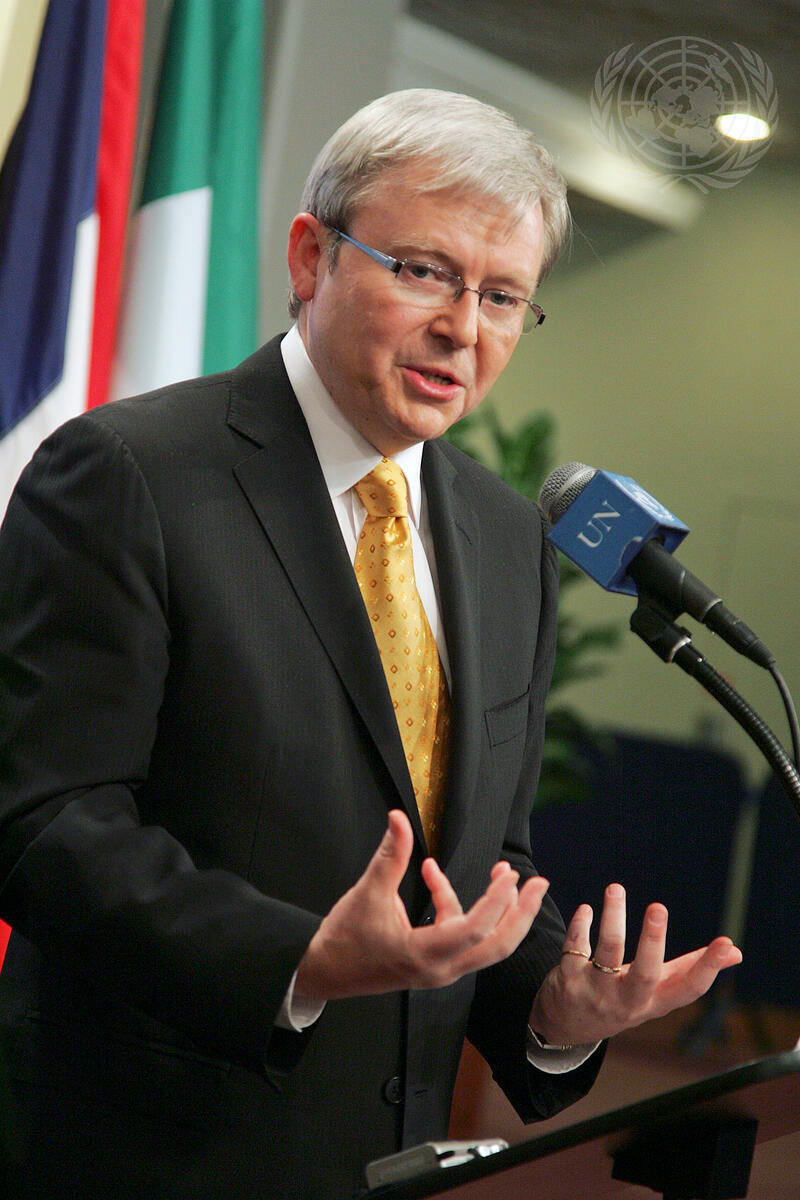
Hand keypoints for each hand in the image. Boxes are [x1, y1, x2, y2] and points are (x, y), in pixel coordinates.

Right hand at [294, 809, 549, 1001]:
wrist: (323, 972)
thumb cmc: (344, 937)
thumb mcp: (367, 893)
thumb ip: (390, 855)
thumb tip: (398, 816)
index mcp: (424, 955)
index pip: (474, 929)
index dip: (496, 900)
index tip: (511, 874)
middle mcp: (440, 969)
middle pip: (496, 945)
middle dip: (520, 913)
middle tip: (539, 883)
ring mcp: (439, 969)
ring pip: (483, 942)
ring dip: (496, 909)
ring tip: (503, 871)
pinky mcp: (434, 963)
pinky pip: (459, 934)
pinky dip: (454, 906)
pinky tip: (431, 876)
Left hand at [529, 883, 741, 1046]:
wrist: (569, 1026)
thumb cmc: (624, 998)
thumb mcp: (658, 992)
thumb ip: (691, 969)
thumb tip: (736, 952)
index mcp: (656, 1002)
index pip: (688, 989)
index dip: (708, 968)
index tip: (726, 943)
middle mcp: (628, 1000)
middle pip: (644, 973)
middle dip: (652, 941)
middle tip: (659, 907)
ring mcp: (597, 992)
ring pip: (607, 952)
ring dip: (612, 918)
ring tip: (616, 888)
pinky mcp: (569, 981)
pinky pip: (574, 950)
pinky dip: (580, 927)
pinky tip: (586, 910)